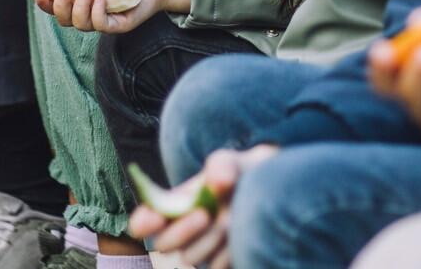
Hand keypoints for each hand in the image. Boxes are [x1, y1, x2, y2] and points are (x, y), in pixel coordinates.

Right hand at [32, 0, 192, 33]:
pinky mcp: (121, 24)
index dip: (46, 3)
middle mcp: (91, 11)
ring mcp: (105, 20)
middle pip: (65, 19)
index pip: (58, 6)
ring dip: (79, 7)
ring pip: (81, 24)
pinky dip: (96, 13)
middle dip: (59, 6)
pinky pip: (102, 26)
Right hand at [128, 144, 276, 267]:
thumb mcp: (235, 162)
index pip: (144, 222)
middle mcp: (183, 233)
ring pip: (190, 258)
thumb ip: (223, 165)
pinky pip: (217, 268)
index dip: (142, 222)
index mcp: (174, 206)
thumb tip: (217, 181)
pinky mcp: (222, 264)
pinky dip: (229, 253)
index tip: (153, 217)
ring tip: (233, 218)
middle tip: (204, 215)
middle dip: (181, 231)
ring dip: (211, 239)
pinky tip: (242, 236)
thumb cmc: (246, 174)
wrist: (278, 191)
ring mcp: (202, 252)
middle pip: (163, 244)